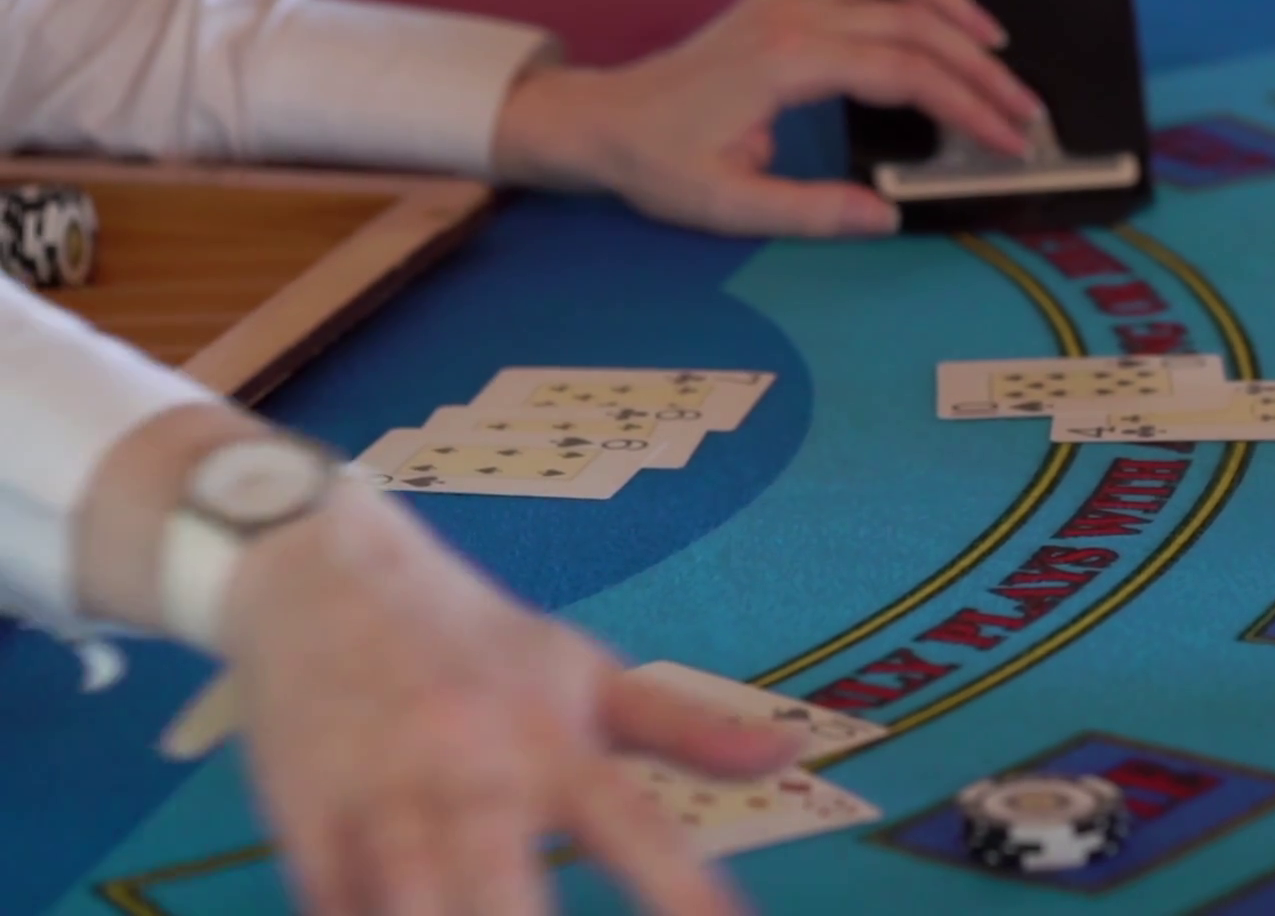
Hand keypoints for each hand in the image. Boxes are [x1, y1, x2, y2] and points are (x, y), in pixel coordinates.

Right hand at [218, 482, 798, 915]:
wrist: (323, 572)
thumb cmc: (472, 635)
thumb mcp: (585, 667)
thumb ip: (687, 726)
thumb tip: (793, 750)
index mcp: (549, 738)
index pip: (633, 830)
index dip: (687, 898)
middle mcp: (468, 772)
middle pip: (499, 883)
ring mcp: (378, 803)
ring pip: (404, 906)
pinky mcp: (301, 827)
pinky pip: (334, 908)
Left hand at [492, 0, 1044, 237]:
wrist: (605, 123)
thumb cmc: (661, 164)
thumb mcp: (733, 207)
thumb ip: (814, 213)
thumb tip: (888, 217)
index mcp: (791, 64)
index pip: (906, 75)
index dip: (967, 108)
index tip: (1004, 142)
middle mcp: (793, 14)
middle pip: (912, 23)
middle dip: (979, 67)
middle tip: (1022, 107)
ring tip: (992, 38)